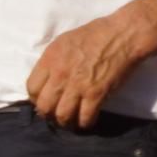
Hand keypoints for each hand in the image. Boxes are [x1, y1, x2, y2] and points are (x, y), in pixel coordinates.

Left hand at [26, 14, 143, 128]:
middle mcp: (60, 74)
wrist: (124, 33)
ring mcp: (78, 85)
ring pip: (62, 116)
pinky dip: (85, 122)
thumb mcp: (64, 42)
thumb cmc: (96, 34)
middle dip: (48, 114)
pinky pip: (85, 117)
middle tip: (55, 114)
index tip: (44, 100)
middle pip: (44, 106)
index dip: (36, 98)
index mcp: (50, 59)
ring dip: (65, 121)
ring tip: (70, 120)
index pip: (31, 88)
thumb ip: (52, 61)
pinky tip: (87, 120)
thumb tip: (46, 80)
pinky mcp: (96, 94)